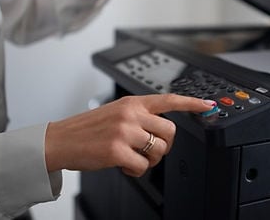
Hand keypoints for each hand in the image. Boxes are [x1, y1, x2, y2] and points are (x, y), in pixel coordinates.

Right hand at [45, 94, 214, 176]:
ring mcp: (124, 132)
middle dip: (165, 144)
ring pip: (158, 149)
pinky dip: (136, 170)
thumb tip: (162, 127)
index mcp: (132, 102)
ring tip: (133, 156)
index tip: (208, 106)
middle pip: (170, 130)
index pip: (169, 99)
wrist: (61, 139)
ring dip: (150, 158)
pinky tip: (124, 164)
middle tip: (152, 149)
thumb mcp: (116, 111)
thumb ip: (139, 114)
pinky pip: (143, 166)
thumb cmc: (88, 128)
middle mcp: (131, 114)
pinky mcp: (117, 151)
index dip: (192, 103)